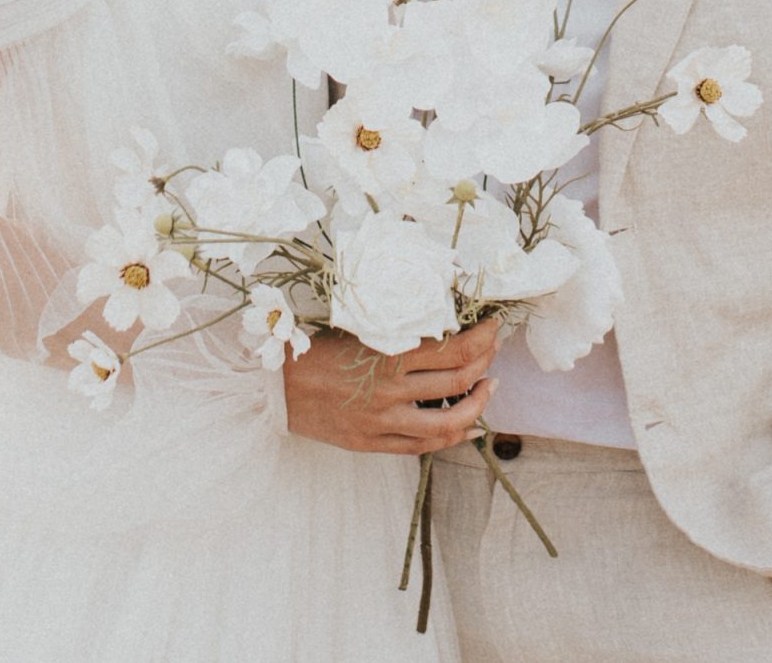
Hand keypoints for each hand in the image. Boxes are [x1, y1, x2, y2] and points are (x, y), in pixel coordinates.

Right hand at [282, 318, 498, 454]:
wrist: (277, 389)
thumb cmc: (316, 351)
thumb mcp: (359, 330)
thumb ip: (398, 333)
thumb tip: (443, 325)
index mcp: (386, 355)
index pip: (453, 349)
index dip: (483, 338)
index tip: (493, 327)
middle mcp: (389, 390)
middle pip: (458, 380)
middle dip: (485, 362)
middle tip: (493, 350)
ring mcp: (383, 421)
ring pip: (450, 420)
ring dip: (479, 403)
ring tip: (489, 387)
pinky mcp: (374, 443)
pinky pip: (424, 445)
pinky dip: (454, 436)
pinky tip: (471, 425)